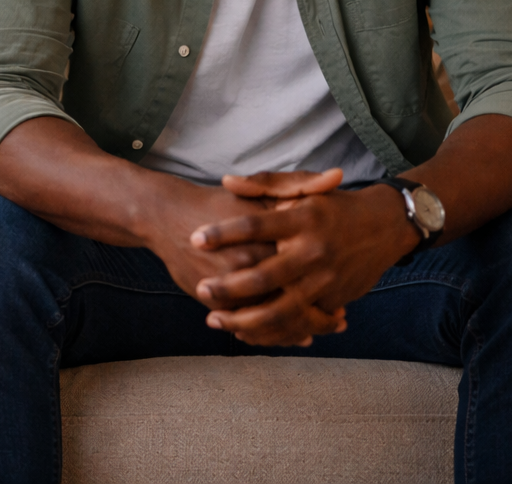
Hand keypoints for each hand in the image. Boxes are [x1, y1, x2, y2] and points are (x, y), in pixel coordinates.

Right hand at [139, 175, 344, 342]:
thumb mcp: (260, 192)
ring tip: (311, 335)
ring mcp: (233, 286)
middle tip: (337, 323)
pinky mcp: (214, 301)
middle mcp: (253, 264)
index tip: (343, 307)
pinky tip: (276, 334)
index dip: (331, 296)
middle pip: (295, 304)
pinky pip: (245, 326)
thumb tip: (337, 176)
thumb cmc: (219, 203)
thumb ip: (299, 185)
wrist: (168, 215)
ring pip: (271, 321)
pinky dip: (264, 335)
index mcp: (272, 238)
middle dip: (317, 321)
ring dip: (292, 332)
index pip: (311, 277)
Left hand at [190, 172, 419, 346]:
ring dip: (245, 319)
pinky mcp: (333, 301)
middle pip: (264, 275)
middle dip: (228, 286)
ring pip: (280, 309)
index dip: (223, 232)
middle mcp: (313, 251)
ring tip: (215, 318)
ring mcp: (324, 280)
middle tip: (201, 288)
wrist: (385, 227)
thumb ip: (263, 184)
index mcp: (301, 218)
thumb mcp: (302, 188)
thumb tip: (226, 181)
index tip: (195, 238)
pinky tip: (245, 332)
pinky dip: (272, 332)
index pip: (255, 225)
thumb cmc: (333, 205)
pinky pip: (299, 323)